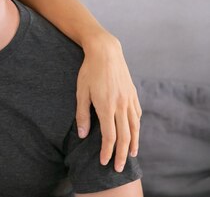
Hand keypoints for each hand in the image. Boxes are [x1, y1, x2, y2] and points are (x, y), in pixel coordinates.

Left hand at [75, 32, 141, 171]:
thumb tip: (82, 135)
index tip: (103, 162)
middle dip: (121, 155)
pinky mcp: (133, 94)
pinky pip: (137, 115)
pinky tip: (135, 132)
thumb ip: (82, 115)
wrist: (105, 51)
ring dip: (133, 143)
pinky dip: (136, 127)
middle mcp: (121, 106)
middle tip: (119, 168)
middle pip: (124, 136)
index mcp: (106, 107)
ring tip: (132, 155)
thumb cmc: (89, 71)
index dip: (106, 151)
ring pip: (134, 127)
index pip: (109, 136)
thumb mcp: (81, 92)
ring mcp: (129, 100)